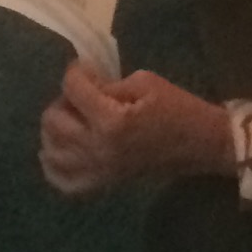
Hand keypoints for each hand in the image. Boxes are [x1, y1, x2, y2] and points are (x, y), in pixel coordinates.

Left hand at [39, 56, 233, 194]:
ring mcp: (98, 170)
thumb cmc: (177, 109)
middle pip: (52, 120)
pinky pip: (63, 182)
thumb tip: (84, 84)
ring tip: (73, 119)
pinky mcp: (103, 183)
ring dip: (55, 130)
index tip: (87, 68)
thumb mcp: (144, 82)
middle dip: (63, 100)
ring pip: (50, 151)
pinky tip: (62, 150)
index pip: (72, 88)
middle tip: (83, 95)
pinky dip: (54, 166)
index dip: (76, 71)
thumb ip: (108, 84)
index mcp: (111, 121)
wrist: (201, 145)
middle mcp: (97, 149)